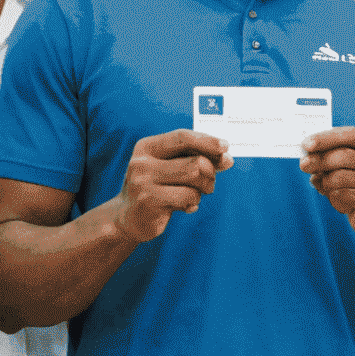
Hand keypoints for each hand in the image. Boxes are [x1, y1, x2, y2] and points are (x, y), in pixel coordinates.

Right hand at [113, 131, 233, 243]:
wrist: (128, 218)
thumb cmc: (156, 188)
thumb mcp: (172, 168)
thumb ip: (197, 159)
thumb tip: (226, 159)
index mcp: (147, 147)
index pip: (182, 137)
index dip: (207, 141)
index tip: (225, 147)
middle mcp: (142, 162)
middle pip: (195, 162)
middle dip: (210, 173)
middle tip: (209, 183)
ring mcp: (143, 183)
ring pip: (194, 179)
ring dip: (203, 188)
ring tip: (196, 195)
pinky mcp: (149, 203)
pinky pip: (188, 198)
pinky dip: (194, 203)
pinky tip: (185, 207)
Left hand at [299, 126, 354, 239]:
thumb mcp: (349, 168)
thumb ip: (333, 158)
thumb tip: (307, 156)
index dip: (329, 137)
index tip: (307, 143)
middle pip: (346, 155)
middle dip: (320, 159)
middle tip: (303, 165)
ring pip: (341, 177)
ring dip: (326, 182)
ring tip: (326, 188)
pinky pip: (343, 195)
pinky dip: (333, 198)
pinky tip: (338, 201)